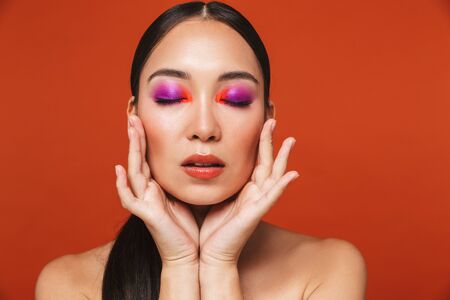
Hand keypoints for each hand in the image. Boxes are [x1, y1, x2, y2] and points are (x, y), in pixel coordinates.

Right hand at [114, 97, 199, 266]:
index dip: (145, 140)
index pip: (148, 159)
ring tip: (131, 129)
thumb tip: (191, 162)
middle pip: (139, 160)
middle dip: (136, 138)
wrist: (189, 256)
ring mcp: (145, 203)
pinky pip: (130, 199)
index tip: (145, 120)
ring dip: (132, 150)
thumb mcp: (186, 197)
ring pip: (134, 172)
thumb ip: (182, 181)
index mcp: (157, 188)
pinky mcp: (146, 215)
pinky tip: (119, 170)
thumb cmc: (188, 229)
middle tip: (134, 115)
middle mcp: (148, 193)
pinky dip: (122, 185)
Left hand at [199, 118, 299, 266]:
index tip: (260, 122)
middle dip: (270, 140)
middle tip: (273, 118)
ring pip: (273, 175)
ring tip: (290, 140)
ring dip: (283, 158)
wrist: (211, 254)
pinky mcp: (255, 215)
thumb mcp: (213, 197)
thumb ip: (216, 180)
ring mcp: (257, 203)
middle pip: (267, 162)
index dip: (259, 141)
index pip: (255, 160)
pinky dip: (282, 185)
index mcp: (245, 189)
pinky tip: (292, 174)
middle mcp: (254, 193)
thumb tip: (204, 162)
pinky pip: (271, 197)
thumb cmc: (212, 229)